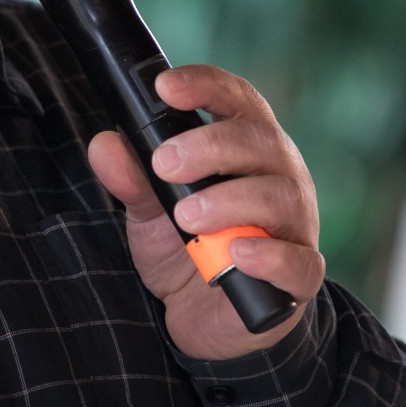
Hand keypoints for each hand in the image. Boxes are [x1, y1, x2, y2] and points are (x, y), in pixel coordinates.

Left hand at [86, 64, 324, 359]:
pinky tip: (237, 253)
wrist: (208, 320)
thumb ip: (133, 179)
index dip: (206, 85)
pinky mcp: (300, 276)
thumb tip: (105, 144)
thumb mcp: (151, 213)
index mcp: (247, 149)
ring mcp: (296, 226)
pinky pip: (299, 262)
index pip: (238, 101)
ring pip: (280, 197)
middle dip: (210, 146)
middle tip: (164, 163)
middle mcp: (280, 177)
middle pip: (261, 142)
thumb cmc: (188, 250)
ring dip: (230, 201)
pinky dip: (269, 256)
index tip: (164, 86)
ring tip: (187, 216)